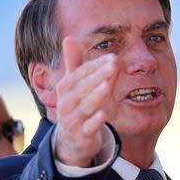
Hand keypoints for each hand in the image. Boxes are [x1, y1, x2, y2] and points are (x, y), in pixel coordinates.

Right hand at [53, 37, 118, 166]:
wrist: (70, 141)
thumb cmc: (75, 107)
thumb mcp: (72, 86)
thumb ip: (73, 63)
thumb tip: (68, 38)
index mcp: (65, 88)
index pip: (81, 73)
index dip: (96, 65)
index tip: (113, 57)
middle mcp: (66, 103)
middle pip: (83, 87)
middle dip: (98, 75)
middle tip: (114, 64)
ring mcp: (72, 120)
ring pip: (86, 106)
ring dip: (97, 95)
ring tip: (108, 84)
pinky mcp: (81, 135)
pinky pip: (88, 127)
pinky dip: (95, 121)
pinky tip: (105, 113)